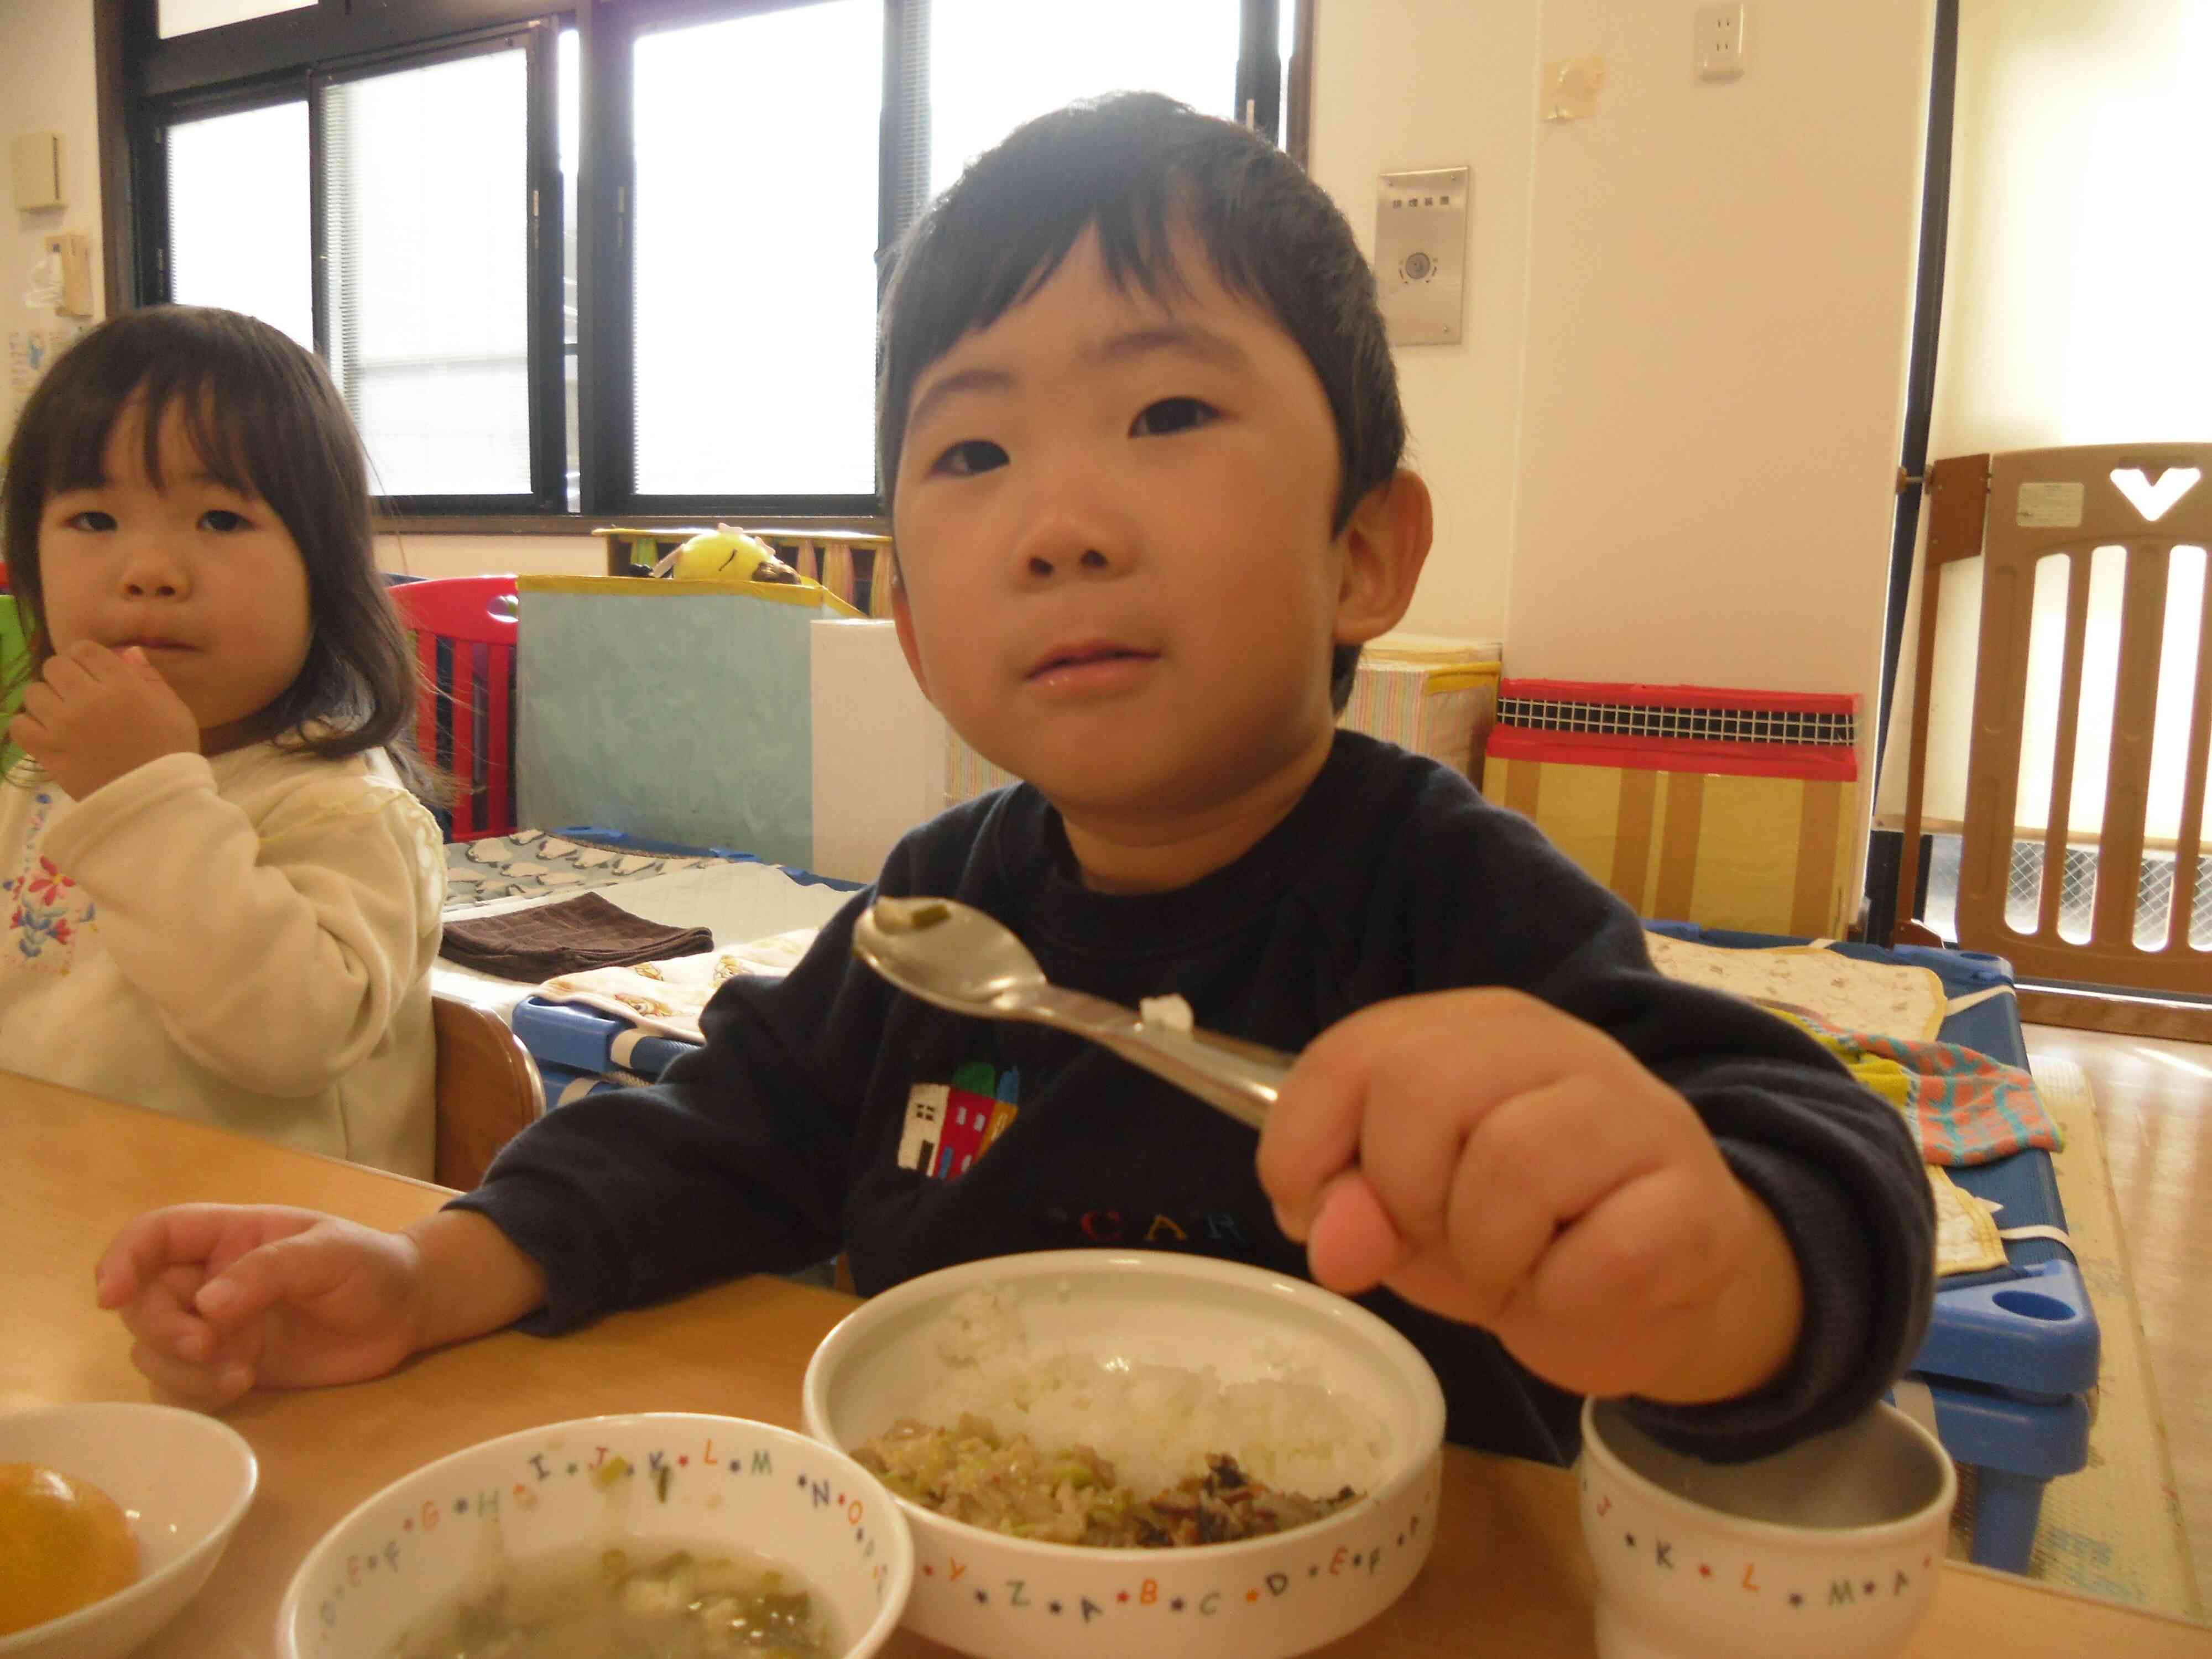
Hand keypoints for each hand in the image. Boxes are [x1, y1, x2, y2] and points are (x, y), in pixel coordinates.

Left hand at [10, 641, 201, 798]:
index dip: (87, 657)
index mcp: (122, 685)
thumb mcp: (175, 709)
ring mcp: (63, 725)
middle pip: (55, 666)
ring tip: (61, 715)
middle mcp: (88, 698)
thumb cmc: (171, 752)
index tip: (94, 672)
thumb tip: (127, 651)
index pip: (85, 649)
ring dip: (46, 699)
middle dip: (66, 675)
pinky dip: (29, 725)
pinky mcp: (47, 750)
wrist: (156, 800)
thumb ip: (150, 677)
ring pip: (34, 692)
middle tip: (78, 694)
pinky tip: (46, 732)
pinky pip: (19, 725)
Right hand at [94, 1205, 431, 1409]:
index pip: (154, 1236)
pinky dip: (197, 1392)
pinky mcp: (229, 1366)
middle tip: (206, 1346)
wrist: (406, 1313)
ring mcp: (218, 1327)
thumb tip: (207, 1304)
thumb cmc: (372, 1266)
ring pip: (154, 1350)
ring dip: (180, 1368)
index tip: (111, 1295)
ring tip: (238, 1374)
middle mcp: (210, 1280)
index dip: (122, 1259)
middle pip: (143, 1302)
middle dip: (161, 1329)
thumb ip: (270, 1271)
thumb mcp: (331, 1253)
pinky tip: (241, 1386)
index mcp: (229, 1235)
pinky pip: (183, 1385)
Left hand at [1256, 989, 1803, 1403]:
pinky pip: (1606, 1251)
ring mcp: (1639, 1113)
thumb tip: (1333, 1235)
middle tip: (1441, 1240)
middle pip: (1423, 1086)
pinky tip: (1577, 1290)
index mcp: (1473, 1029)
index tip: (1319, 1213)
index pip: (1353, 1054)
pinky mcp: (1698, 1199)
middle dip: (1404, 1195)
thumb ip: (1354, 1205)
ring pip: (1514, 1160)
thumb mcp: (1404, 1218)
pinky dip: (1567, 1295)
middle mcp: (1557, 1045)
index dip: (1307, 1147)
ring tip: (1513, 1266)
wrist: (1644, 1302)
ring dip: (1488, 1250)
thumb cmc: (1510, 1237)